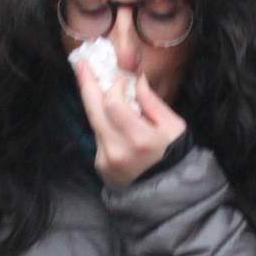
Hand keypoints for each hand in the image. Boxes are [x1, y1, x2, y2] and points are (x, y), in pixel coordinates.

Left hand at [75, 57, 186, 187]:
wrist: (167, 190)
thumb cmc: (174, 153)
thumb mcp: (173, 126)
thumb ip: (151, 101)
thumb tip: (134, 78)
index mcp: (140, 139)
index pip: (113, 104)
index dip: (113, 87)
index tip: (121, 80)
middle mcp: (117, 151)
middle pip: (93, 110)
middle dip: (86, 84)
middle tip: (81, 65)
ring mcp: (106, 160)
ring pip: (94, 122)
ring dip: (96, 104)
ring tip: (93, 83)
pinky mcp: (100, 165)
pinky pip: (98, 136)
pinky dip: (103, 123)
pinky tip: (111, 118)